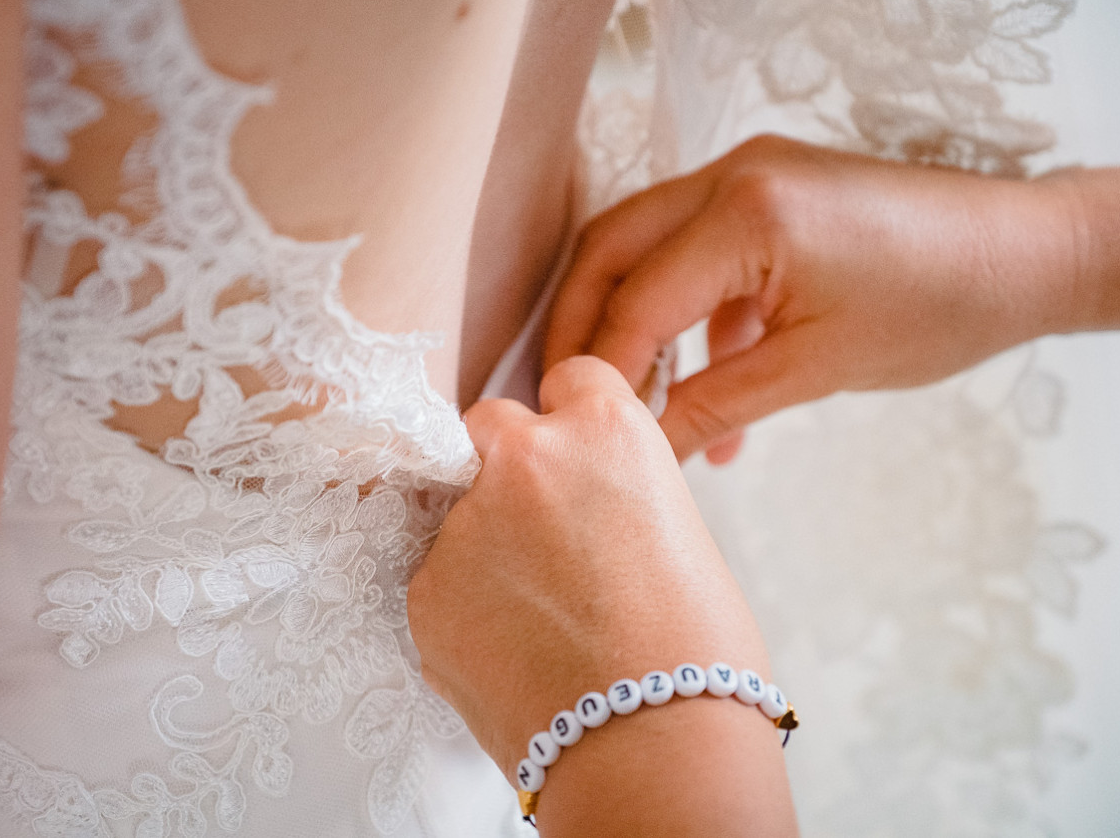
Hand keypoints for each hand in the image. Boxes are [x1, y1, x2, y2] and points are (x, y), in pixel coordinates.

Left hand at [408, 357, 791, 834]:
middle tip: (541, 533)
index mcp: (604, 428)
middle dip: (508, 464)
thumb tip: (579, 501)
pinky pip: (438, 579)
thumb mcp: (672, 526)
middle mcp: (525, 455)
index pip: (569, 377)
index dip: (572, 419)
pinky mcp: (426, 588)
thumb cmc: (694, 644)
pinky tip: (510, 649)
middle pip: (491, 426)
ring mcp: (466, 520)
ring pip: (459, 510)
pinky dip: (464, 607)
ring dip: (484, 544)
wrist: (655, 742)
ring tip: (535, 616)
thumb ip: (610, 487)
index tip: (574, 457)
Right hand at [545, 135, 1082, 461]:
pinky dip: (680, 311)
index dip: (598, 370)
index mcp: (748, 213)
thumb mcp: (814, 367)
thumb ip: (711, 404)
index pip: (637, 299)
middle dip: (580, 329)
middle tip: (567, 400)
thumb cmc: (938, 306)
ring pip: (642, 245)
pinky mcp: (765, 191)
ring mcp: (747, 173)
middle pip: (610, 250)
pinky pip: (692, 249)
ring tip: (626, 396)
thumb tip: (642, 453)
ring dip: (624, 318)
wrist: (1021, 253)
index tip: (577, 428)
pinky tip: (696, 381)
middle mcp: (733, 174)